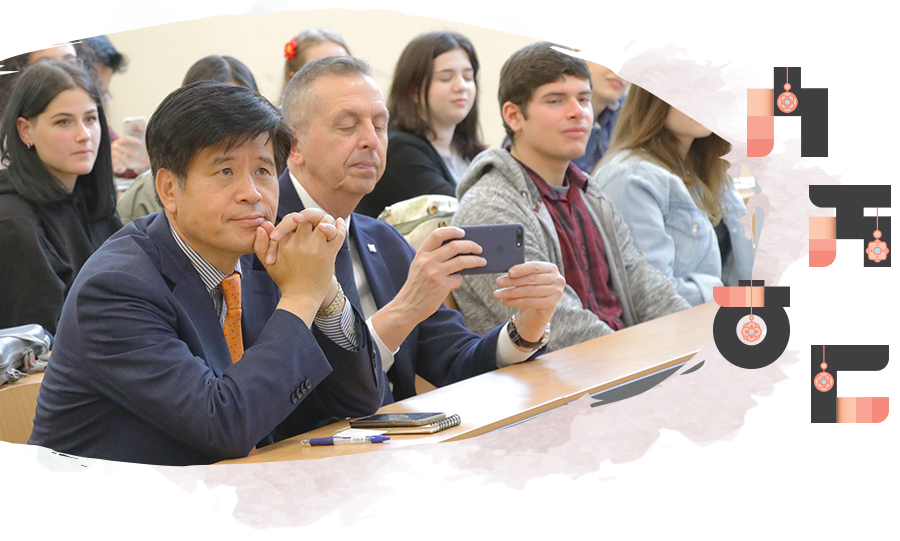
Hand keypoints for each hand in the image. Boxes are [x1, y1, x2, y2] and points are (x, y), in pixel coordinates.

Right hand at [111, 135, 149, 175]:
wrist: (109, 162)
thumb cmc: (120, 156)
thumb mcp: (125, 151)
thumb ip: (135, 152)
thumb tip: (148, 159)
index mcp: (119, 142)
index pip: (126, 138)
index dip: (134, 140)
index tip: (141, 144)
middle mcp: (115, 146)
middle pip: (127, 150)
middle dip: (137, 156)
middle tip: (144, 160)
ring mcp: (112, 153)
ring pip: (124, 158)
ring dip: (131, 162)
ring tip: (133, 164)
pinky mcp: (111, 161)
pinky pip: (120, 164)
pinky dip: (124, 166)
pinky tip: (124, 166)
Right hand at [253, 210, 344, 324]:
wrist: (301, 299)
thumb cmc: (285, 280)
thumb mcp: (268, 263)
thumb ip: (261, 244)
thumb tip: (264, 225)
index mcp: (284, 243)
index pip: (291, 218)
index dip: (296, 219)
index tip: (299, 226)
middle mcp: (299, 243)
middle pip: (308, 216)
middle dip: (312, 215)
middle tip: (314, 221)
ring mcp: (314, 248)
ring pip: (324, 221)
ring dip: (327, 221)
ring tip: (325, 226)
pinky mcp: (328, 255)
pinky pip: (337, 234)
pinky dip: (340, 227)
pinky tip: (338, 223)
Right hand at [371, 226, 485, 350]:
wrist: (407, 307)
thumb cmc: (416, 286)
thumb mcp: (419, 266)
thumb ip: (432, 256)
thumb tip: (458, 249)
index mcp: (421, 253)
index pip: (438, 234)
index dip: (452, 231)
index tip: (463, 232)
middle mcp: (427, 261)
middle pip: (455, 246)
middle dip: (471, 245)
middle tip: (479, 248)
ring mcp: (435, 273)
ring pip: (462, 260)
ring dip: (476, 260)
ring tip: (482, 261)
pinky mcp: (442, 285)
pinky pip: (458, 278)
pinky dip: (460, 279)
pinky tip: (456, 281)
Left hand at [494, 262, 564, 342]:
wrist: (535, 313)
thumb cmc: (530, 292)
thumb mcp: (527, 280)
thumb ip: (522, 273)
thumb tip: (507, 272)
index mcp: (551, 268)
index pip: (535, 266)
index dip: (521, 269)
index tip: (508, 272)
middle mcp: (557, 279)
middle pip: (532, 279)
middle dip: (513, 281)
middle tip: (498, 281)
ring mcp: (556, 292)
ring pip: (529, 291)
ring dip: (511, 292)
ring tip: (498, 293)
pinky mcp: (551, 304)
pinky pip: (530, 301)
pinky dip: (515, 301)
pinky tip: (505, 301)